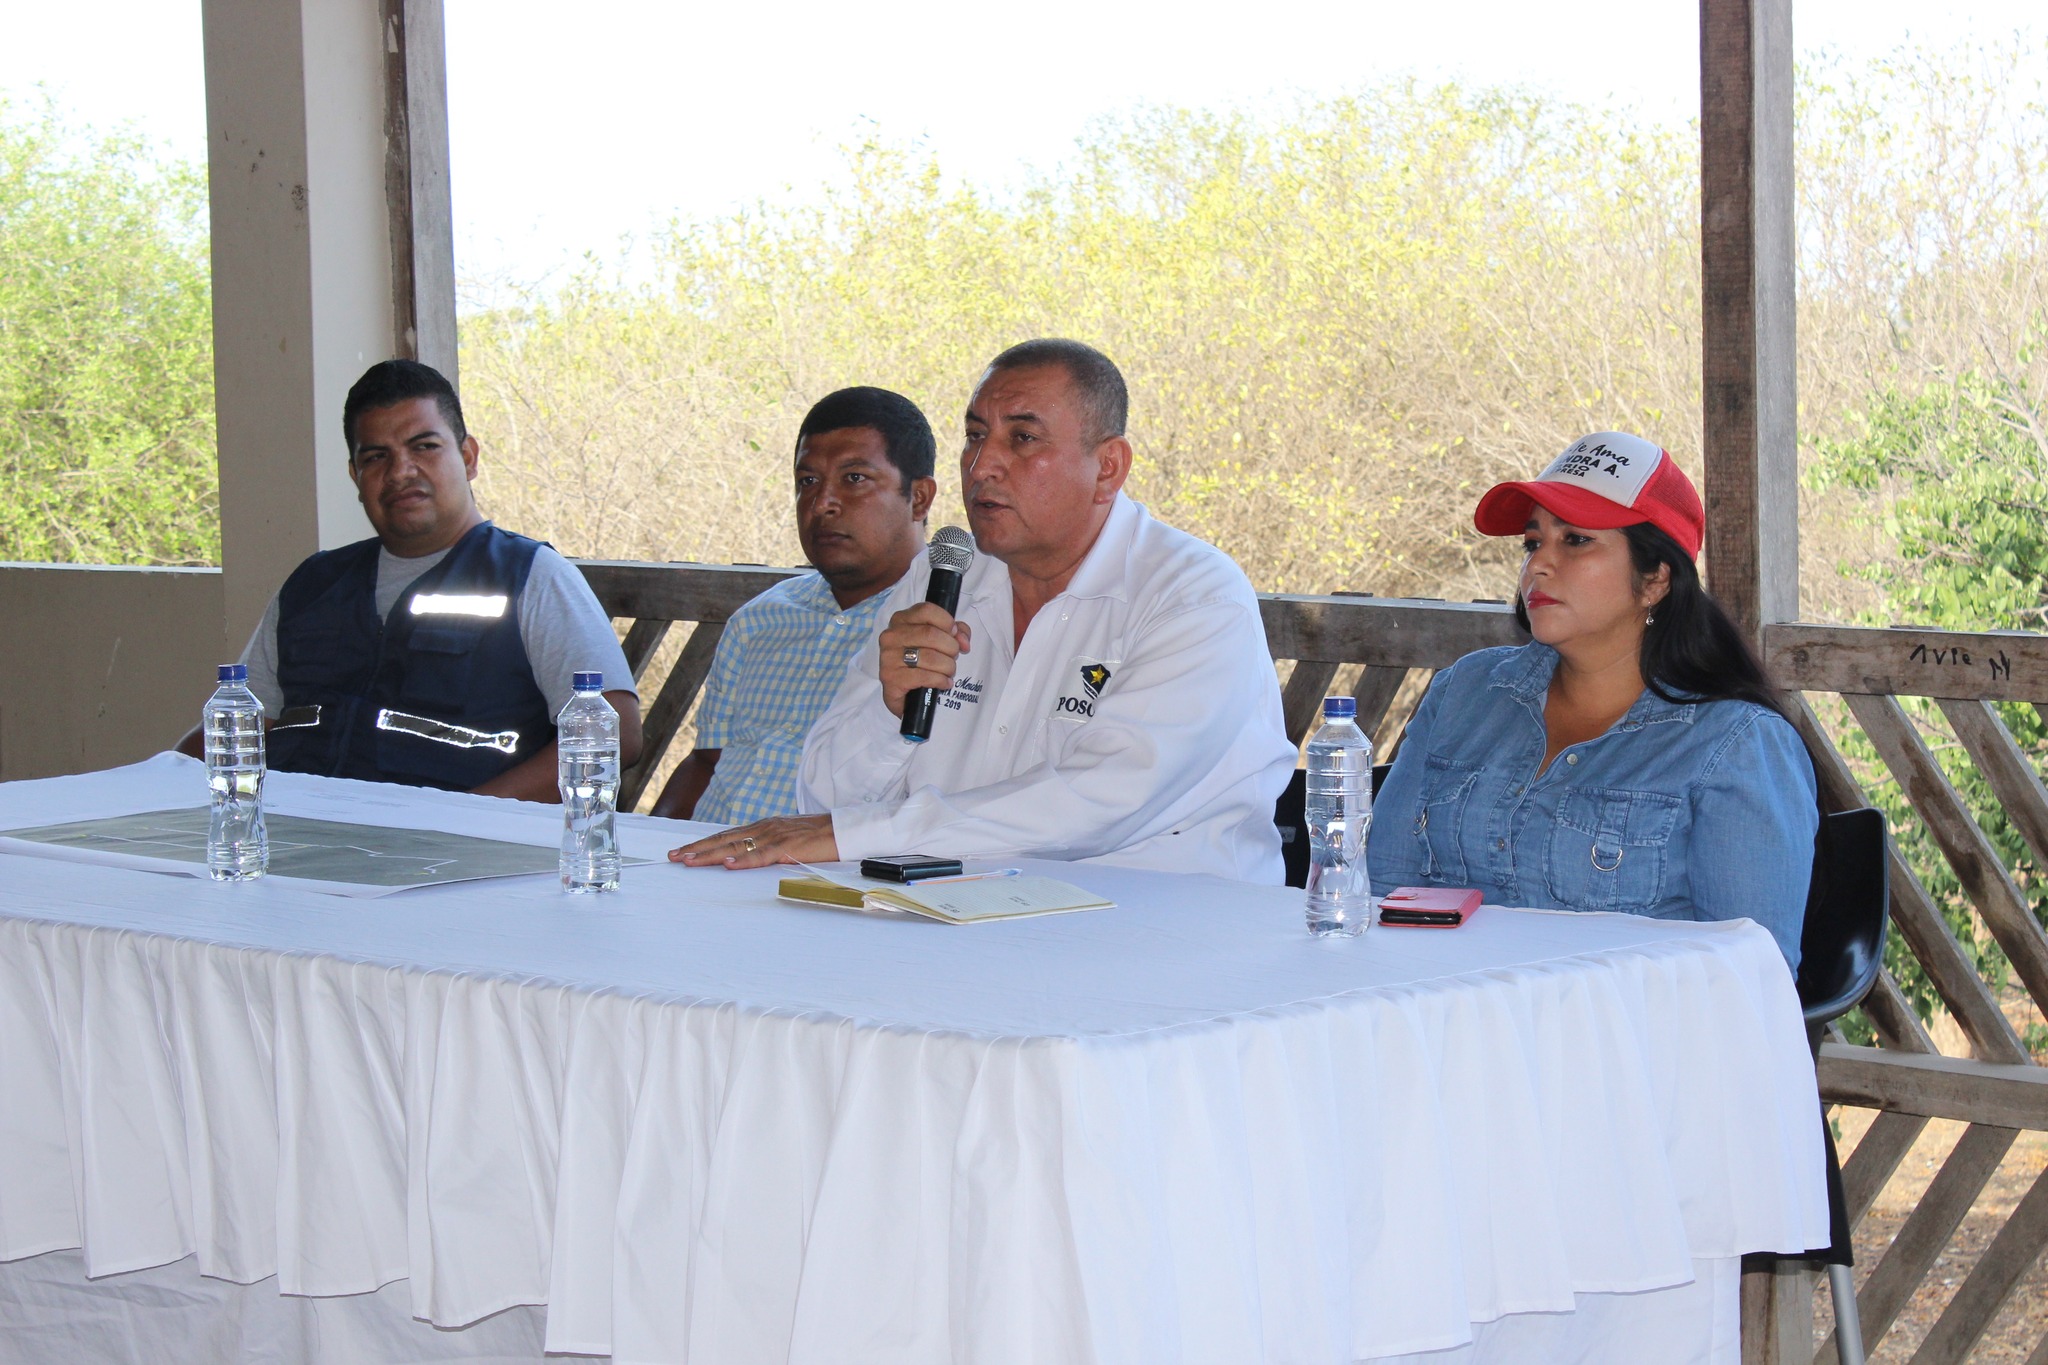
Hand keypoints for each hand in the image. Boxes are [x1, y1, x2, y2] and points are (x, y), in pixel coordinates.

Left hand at [669, 814, 837, 868]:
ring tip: (689, 861)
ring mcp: (775, 836)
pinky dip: (744, 859)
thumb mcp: (787, 841)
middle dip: (696, 849)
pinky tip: (728, 864)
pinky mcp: (789, 846)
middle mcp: (764, 828)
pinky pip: (762, 855)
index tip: (681, 852)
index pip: (726, 835)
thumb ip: (767, 848)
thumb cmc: (818, 838)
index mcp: (763, 827)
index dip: (702, 844)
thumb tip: (746, 860)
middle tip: (673, 857)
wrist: (845, 829)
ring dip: (710, 854)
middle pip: (723, 839)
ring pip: (736, 846)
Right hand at [878, 602, 971, 718]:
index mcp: (901, 620)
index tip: (955, 635)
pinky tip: (944, 683)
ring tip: (949, 672)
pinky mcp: (891, 678)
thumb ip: (954, 632)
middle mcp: (891, 636)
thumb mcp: (936, 641)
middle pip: (931, 634)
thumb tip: (963, 640)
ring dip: (948, 666)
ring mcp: (888, 657)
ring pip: (930, 657)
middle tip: (953, 657)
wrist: (903, 694)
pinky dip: (940, 680)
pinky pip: (924, 676)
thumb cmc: (920, 662)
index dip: (947, 622)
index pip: (927, 610)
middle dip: (951, 647)